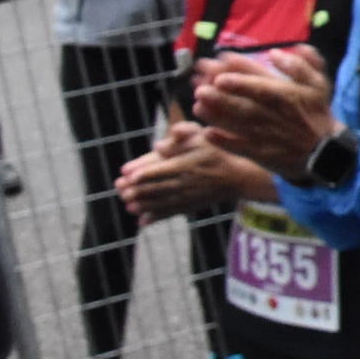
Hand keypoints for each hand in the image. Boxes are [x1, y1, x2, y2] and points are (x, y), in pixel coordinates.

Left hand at [118, 120, 264, 218]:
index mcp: (186, 165)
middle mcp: (186, 183)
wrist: (238, 177)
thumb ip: (183, 136)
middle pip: (157, 187)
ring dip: (143, 205)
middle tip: (120, 190)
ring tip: (128, 206)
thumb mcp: (203, 138)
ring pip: (162, 202)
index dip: (143, 173)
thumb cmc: (218, 153)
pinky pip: (171, 213)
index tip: (127, 175)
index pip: (161, 170)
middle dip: (137, 190)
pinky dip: (156, 218)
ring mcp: (188, 197)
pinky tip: (143, 222)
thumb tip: (158, 144)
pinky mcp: (190, 206)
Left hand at [192, 46, 337, 179]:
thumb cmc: (317, 113)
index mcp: (285, 96)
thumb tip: (274, 53)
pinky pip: (238, 147)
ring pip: (237, 125)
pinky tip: (207, 133)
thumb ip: (300, 65)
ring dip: (216, 116)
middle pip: (243, 104)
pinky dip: (223, 141)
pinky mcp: (259, 152)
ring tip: (198, 107)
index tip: (221, 74)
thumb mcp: (318, 84)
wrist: (324, 151)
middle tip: (200, 89)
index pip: (259, 85)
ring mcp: (264, 135)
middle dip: (220, 98)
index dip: (240, 79)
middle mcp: (272, 115)